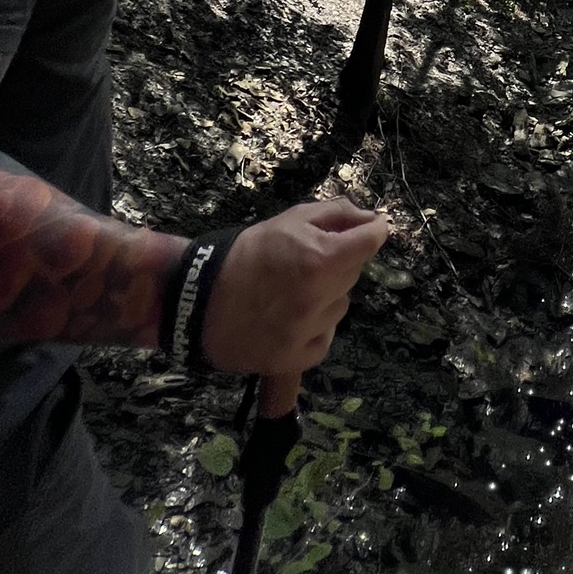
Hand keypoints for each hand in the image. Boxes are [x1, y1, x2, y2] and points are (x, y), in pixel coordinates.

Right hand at [201, 198, 388, 375]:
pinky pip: (324, 338)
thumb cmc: (248, 253)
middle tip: (307, 261)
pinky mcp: (294, 359)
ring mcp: (306, 332)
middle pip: (354, 272)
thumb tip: (371, 220)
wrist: (200, 299)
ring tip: (293, 291)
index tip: (369, 229)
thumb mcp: (291, 219)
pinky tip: (291, 318)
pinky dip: (315, 328)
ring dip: (326, 296)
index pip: (372, 240)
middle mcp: (318, 298)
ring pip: (340, 306)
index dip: (372, 230)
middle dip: (339, 262)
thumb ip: (337, 214)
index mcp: (320, 259)